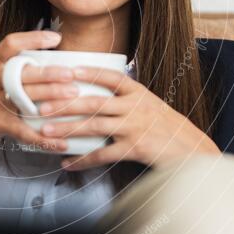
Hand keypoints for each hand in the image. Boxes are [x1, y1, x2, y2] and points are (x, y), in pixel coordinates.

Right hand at [0, 29, 81, 156]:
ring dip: (51, 98)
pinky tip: (61, 142)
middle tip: (71, 74)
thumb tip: (48, 48)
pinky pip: (23, 131)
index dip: (33, 39)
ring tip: (74, 96)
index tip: (56, 38)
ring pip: (25, 99)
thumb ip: (12, 62)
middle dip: (49, 74)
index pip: (11, 44)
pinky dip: (43, 138)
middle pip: (22, 74)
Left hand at [36, 65, 220, 169]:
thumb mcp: (150, 105)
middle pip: (94, 102)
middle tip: (42, 106)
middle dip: (65, 104)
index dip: (89, 72)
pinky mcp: (134, 148)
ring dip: (68, 130)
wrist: (191, 150)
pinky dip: (83, 160)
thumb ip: (127, 99)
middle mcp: (135, 107)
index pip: (110, 77)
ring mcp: (134, 127)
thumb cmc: (167, 128)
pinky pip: (103, 154)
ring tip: (47, 133)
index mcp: (138, 93)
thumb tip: (97, 94)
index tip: (68, 69)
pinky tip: (67, 163)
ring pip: (94, 126)